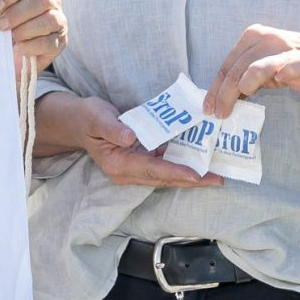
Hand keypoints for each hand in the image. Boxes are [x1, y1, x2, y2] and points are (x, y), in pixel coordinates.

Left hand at [0, 0, 66, 65]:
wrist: (16, 55)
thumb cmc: (7, 27)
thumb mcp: (0, 12)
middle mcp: (51, 1)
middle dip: (17, 13)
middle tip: (0, 26)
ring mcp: (59, 21)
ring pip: (49, 19)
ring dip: (26, 29)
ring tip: (11, 38)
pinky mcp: (60, 41)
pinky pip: (50, 41)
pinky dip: (32, 46)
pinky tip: (19, 49)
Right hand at [75, 96, 221, 189]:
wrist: (81, 122)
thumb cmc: (88, 118)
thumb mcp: (97, 119)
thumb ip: (113, 129)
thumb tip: (131, 137)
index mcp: (118, 165)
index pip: (151, 170)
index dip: (174, 172)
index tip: (196, 176)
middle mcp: (129, 171)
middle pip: (165, 178)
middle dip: (192, 180)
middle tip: (218, 180)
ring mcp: (136, 167)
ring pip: (168, 174)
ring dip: (191, 174)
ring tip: (216, 174)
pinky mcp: (142, 159)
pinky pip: (165, 164)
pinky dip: (182, 163)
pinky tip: (200, 159)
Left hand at [204, 24, 299, 117]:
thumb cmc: (290, 64)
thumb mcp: (262, 67)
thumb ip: (242, 78)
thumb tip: (219, 100)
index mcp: (252, 37)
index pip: (227, 64)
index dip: (215, 88)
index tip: (207, 108)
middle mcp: (266, 38)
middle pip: (237, 68)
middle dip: (224, 94)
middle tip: (218, 115)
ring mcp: (286, 49)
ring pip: (257, 67)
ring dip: (243, 86)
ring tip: (236, 104)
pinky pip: (293, 66)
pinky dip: (286, 71)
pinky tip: (282, 79)